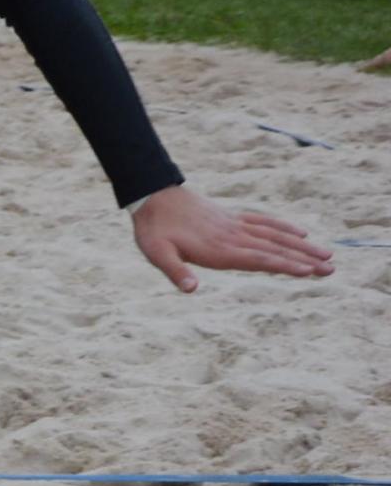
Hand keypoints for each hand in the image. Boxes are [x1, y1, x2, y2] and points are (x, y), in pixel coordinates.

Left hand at [128, 183, 331, 292]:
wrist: (153, 196)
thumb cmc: (153, 230)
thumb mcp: (157, 255)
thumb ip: (175, 271)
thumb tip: (191, 289)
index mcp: (219, 249)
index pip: (258, 259)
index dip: (284, 266)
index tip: (308, 272)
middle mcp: (233, 236)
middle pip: (275, 249)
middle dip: (304, 259)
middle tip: (331, 269)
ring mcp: (235, 225)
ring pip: (275, 236)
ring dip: (302, 246)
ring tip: (327, 255)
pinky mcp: (232, 218)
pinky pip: (264, 222)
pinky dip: (284, 227)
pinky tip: (300, 233)